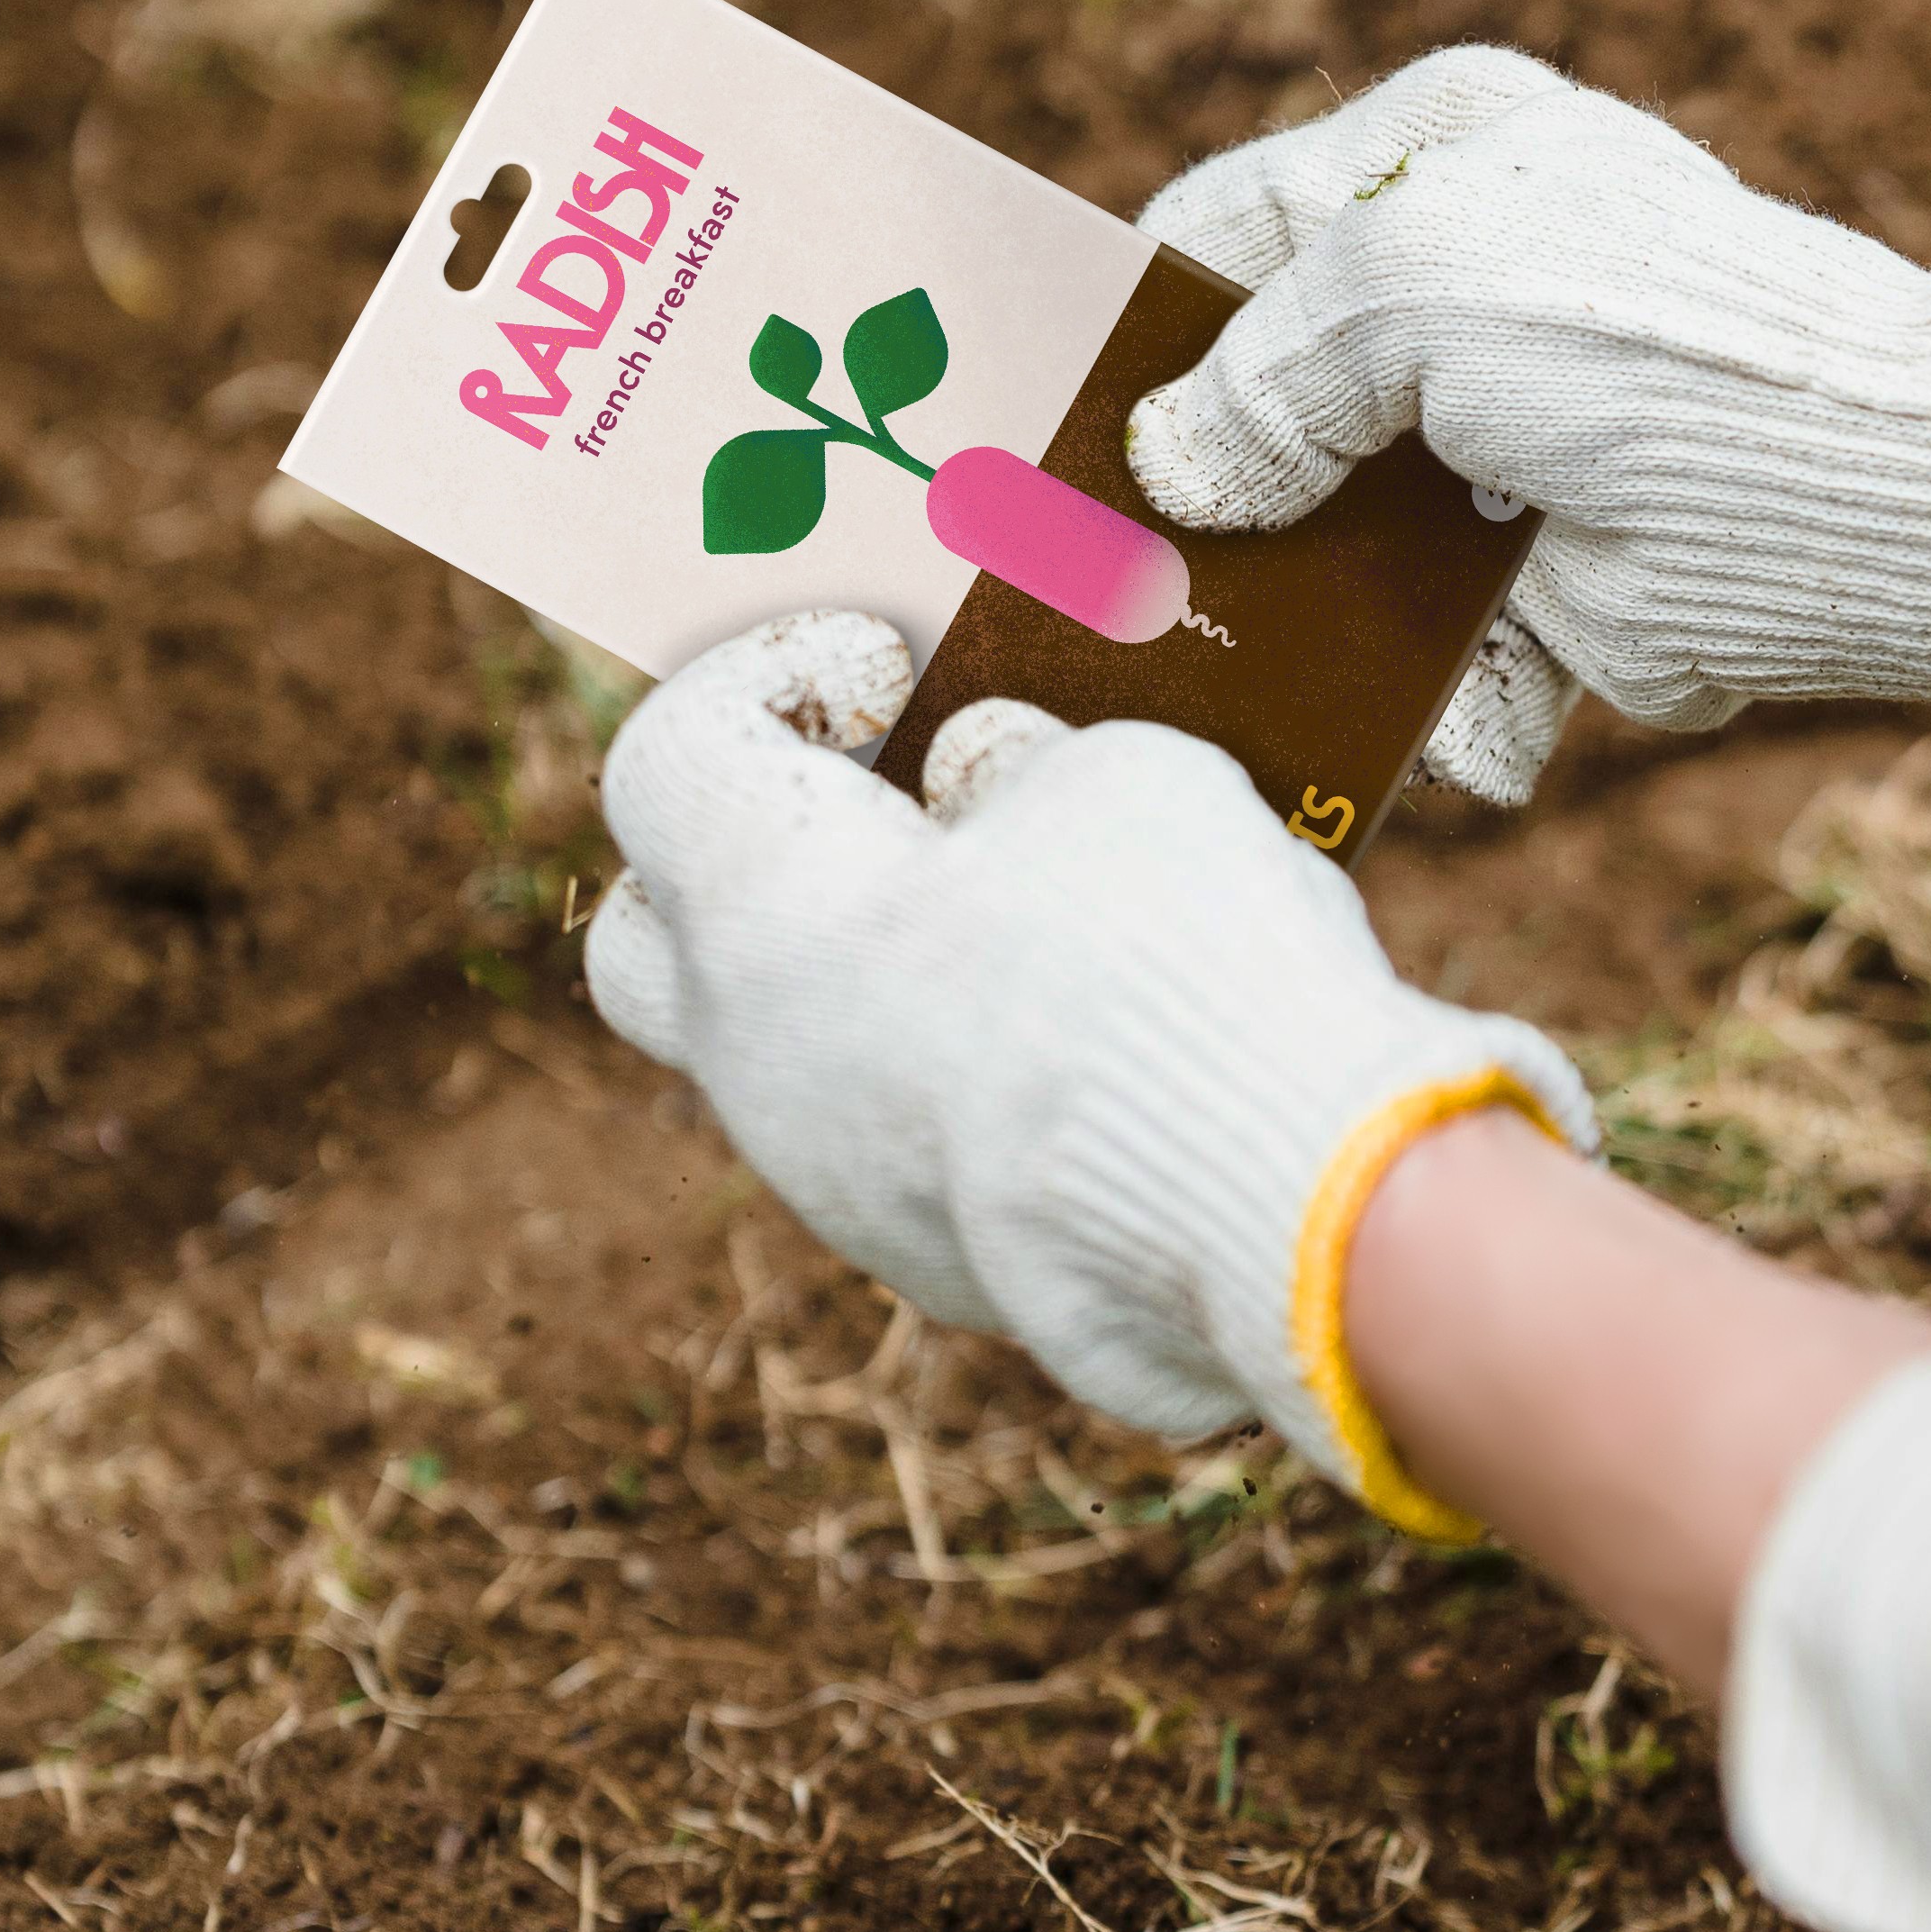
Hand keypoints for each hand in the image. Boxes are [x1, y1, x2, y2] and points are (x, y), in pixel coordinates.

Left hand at [580, 618, 1585, 1475]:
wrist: (1270, 1208)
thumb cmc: (1167, 957)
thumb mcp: (1108, 778)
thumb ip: (1013, 770)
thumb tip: (983, 785)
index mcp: (758, 912)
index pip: (668, 758)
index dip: (772, 680)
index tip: (895, 667)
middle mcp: (756, 1061)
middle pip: (661, 935)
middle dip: (748, 853)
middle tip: (878, 799)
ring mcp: (835, 1181)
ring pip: (794, 1048)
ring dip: (881, 965)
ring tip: (1036, 904)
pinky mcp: (938, 1264)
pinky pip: (910, 1137)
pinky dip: (968, 1069)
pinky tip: (1095, 1030)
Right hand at [1130, 46, 1930, 798]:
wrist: (1862, 494)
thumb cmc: (1641, 338)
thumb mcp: (1409, 290)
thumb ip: (1258, 371)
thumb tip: (1172, 477)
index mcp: (1425, 154)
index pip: (1216, 234)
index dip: (1130, 327)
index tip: (1043, 428)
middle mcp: (1453, 288)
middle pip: (1255, 404)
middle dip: (1190, 503)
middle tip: (1088, 574)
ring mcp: (1492, 439)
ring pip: (1320, 543)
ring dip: (1284, 625)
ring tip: (1213, 685)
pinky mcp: (1535, 574)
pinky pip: (1418, 647)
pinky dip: (1410, 704)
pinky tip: (1402, 730)